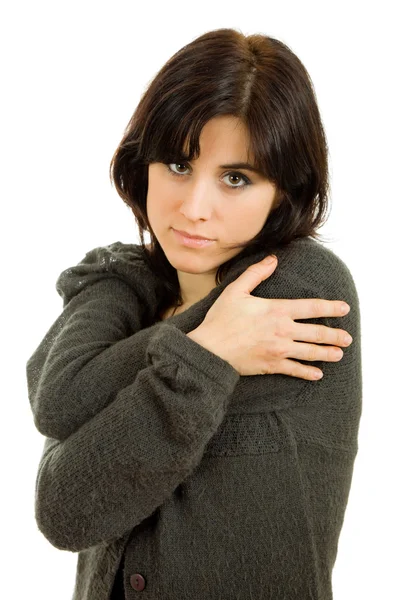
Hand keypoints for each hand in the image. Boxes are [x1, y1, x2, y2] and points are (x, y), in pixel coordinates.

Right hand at [187, 255, 351, 378]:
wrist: (209, 350)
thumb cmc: (220, 319)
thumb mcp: (235, 291)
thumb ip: (256, 273)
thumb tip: (273, 259)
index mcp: (277, 310)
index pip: (311, 308)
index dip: (331, 308)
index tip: (344, 309)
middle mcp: (283, 331)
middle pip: (317, 333)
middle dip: (335, 335)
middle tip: (348, 337)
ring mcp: (279, 350)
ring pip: (310, 353)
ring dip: (328, 353)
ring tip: (339, 354)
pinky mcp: (272, 366)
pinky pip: (295, 370)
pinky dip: (308, 373)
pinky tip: (318, 374)